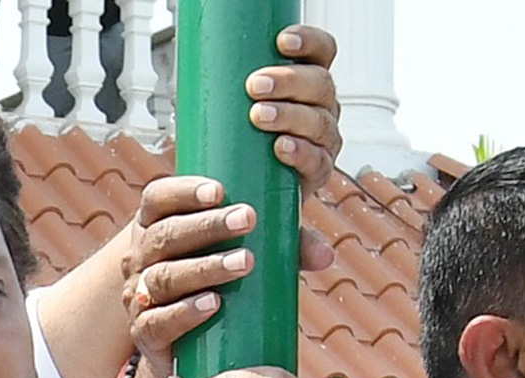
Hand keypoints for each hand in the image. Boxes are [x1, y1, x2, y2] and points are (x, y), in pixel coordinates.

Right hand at [117, 25, 340, 377]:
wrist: (144, 336)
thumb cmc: (198, 284)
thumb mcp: (227, 256)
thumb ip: (272, 249)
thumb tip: (318, 253)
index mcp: (155, 227)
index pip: (159, 199)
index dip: (188, 191)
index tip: (226, 189)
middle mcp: (141, 259)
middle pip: (162, 236)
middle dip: (205, 227)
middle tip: (246, 220)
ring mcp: (139, 298)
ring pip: (161, 277)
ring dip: (203, 266)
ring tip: (242, 263)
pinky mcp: (146, 338)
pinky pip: (159, 323)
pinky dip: (189, 311)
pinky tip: (220, 303)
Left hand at [248, 25, 341, 202]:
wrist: (246, 189)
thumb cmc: (239, 140)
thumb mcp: (235, 111)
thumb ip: (231, 91)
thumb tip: (200, 75)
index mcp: (308, 82)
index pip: (321, 52)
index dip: (308, 42)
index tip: (281, 41)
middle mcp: (322, 106)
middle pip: (319, 84)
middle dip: (288, 81)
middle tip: (254, 86)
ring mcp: (323, 139)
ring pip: (319, 121)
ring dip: (289, 115)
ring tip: (259, 116)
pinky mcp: (318, 171)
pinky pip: (317, 160)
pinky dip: (300, 153)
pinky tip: (281, 147)